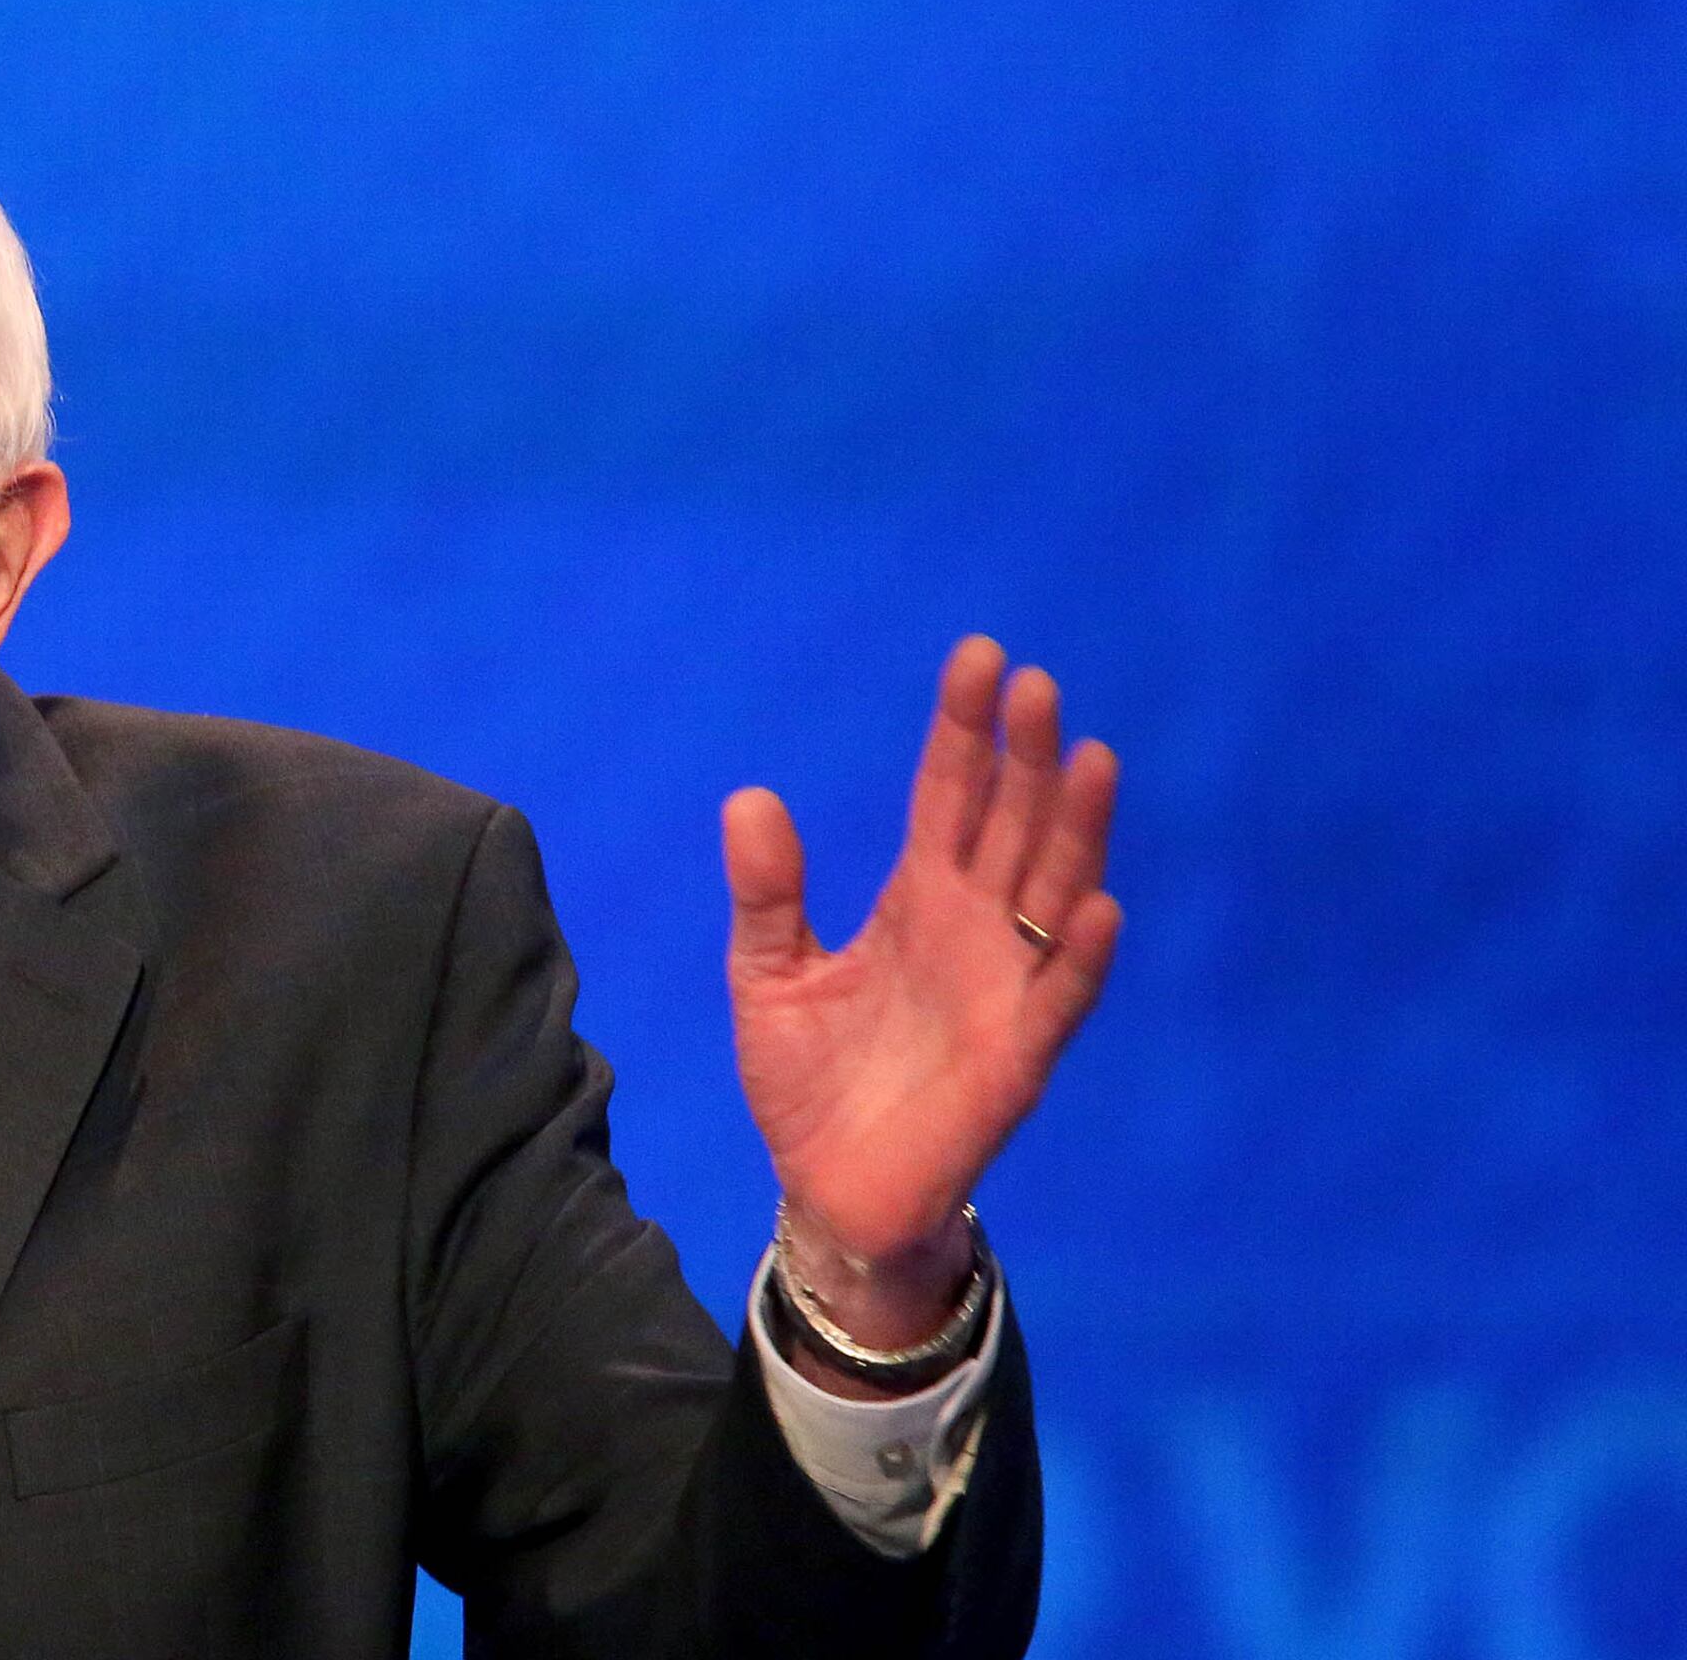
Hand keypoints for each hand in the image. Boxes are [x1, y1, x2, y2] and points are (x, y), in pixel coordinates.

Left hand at [723, 636, 1119, 1356]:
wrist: (830, 1189)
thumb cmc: (810, 1080)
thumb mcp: (769, 973)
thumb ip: (768, 892)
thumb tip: (749, 796)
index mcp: (916, 899)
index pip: (948, 795)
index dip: (964, 731)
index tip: (981, 658)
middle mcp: (974, 928)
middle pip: (1011, 825)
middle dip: (1025, 757)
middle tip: (1036, 683)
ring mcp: (1005, 987)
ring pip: (1054, 893)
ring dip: (1074, 831)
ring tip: (1089, 758)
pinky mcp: (1020, 1058)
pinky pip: (1060, 999)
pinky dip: (1081, 956)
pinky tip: (1098, 907)